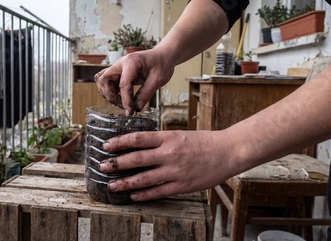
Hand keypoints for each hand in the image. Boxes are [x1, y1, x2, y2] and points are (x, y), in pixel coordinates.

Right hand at [94, 49, 172, 114]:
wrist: (162, 56)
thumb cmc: (161, 64)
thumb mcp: (158, 79)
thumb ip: (146, 93)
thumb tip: (137, 108)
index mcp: (131, 62)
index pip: (123, 84)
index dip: (125, 100)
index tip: (130, 111)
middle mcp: (120, 63)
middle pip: (104, 80)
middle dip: (111, 96)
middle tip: (124, 106)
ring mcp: (117, 67)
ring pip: (102, 82)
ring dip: (108, 94)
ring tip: (122, 103)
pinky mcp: (117, 72)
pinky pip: (106, 82)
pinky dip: (109, 91)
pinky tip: (120, 98)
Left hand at [98, 130, 235, 200]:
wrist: (228, 152)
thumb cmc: (204, 142)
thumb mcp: (179, 135)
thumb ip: (160, 141)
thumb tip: (138, 146)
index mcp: (168, 137)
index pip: (137, 139)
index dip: (119, 142)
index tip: (106, 145)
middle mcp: (169, 153)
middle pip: (136, 159)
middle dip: (116, 163)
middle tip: (102, 166)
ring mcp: (175, 171)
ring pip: (143, 178)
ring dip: (125, 182)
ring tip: (112, 185)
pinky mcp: (182, 185)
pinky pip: (158, 191)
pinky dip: (143, 194)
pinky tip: (133, 195)